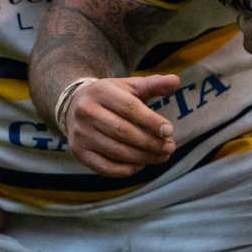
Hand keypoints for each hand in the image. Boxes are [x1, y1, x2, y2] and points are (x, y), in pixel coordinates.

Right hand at [64, 75, 178, 175]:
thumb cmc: (112, 97)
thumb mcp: (130, 86)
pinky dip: (126, 169)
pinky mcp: (79, 152)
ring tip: (161, 156)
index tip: (169, 131)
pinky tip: (141, 164)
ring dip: (143, 157)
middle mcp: (86, 112)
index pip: (129, 108)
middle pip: (123, 132)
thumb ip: (154, 84)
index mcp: (101, 91)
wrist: (75, 106)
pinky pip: (105, 167)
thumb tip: (176, 81)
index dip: (151, 121)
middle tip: (169, 148)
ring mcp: (80, 134)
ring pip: (116, 151)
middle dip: (150, 143)